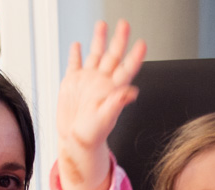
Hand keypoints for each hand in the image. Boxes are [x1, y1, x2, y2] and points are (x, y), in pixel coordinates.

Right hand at [56, 20, 145, 189]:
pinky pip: (75, 64)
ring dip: (98, 39)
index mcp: (112, 90)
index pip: (126, 69)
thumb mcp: (105, 120)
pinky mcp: (72, 83)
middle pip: (112, 55)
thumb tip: (132, 92)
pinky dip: (75, 54)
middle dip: (118, 39)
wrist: (75, 140)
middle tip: (124, 24)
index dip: (135, 56)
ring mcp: (87, 81)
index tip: (142, 44)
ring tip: (102, 24)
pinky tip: (77, 45)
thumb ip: (117, 104)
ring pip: (95, 55)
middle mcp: (102, 82)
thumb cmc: (91, 135)